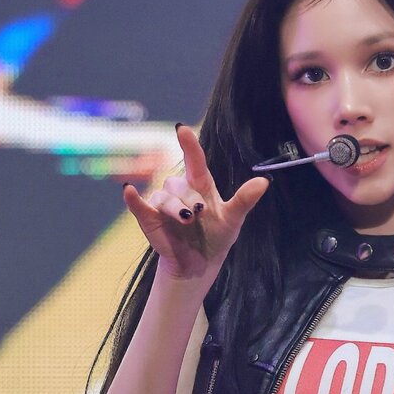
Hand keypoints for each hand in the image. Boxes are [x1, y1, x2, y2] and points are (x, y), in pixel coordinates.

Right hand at [123, 124, 269, 281]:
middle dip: (189, 199)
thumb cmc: (217, 237)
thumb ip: (244, 200)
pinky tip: (129, 191)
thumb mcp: (233, 219)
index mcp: (200, 184)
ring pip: (164, 196)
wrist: (199, 264)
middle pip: (179, 184)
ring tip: (186, 220)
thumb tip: (264, 181)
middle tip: (198, 214)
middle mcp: (180, 189)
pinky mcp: (148, 217)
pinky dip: (132, 199)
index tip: (182, 129)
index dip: (188, 144)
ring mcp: (162, 202)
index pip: (194, 160)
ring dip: (174, 207)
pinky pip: (138, 204)